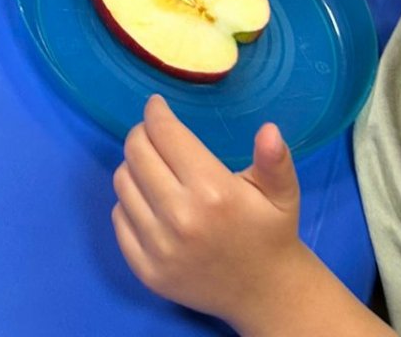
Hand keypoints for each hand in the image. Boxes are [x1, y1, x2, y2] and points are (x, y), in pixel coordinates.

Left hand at [111, 96, 309, 327]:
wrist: (265, 295)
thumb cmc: (270, 233)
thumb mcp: (282, 194)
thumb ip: (274, 160)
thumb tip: (269, 129)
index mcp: (213, 192)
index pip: (164, 133)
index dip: (156, 112)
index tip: (157, 105)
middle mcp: (181, 218)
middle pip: (136, 152)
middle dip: (142, 134)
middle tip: (154, 134)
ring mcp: (160, 247)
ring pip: (122, 182)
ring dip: (133, 167)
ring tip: (153, 167)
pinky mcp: (146, 270)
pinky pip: (118, 218)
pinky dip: (128, 202)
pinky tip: (149, 201)